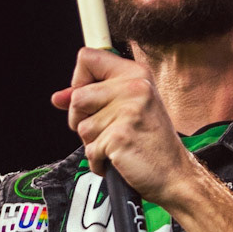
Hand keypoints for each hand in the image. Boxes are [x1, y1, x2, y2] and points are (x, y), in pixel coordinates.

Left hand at [51, 47, 192, 200]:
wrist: (175, 174)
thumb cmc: (152, 143)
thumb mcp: (128, 108)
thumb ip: (92, 97)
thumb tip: (58, 98)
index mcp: (136, 74)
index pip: (88, 57)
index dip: (78, 80)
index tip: (87, 97)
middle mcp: (134, 88)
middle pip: (77, 96)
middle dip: (81, 119)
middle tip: (106, 130)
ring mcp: (128, 111)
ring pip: (80, 125)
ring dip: (92, 142)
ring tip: (117, 144)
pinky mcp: (119, 136)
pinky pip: (89, 150)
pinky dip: (98, 161)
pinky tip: (118, 158)